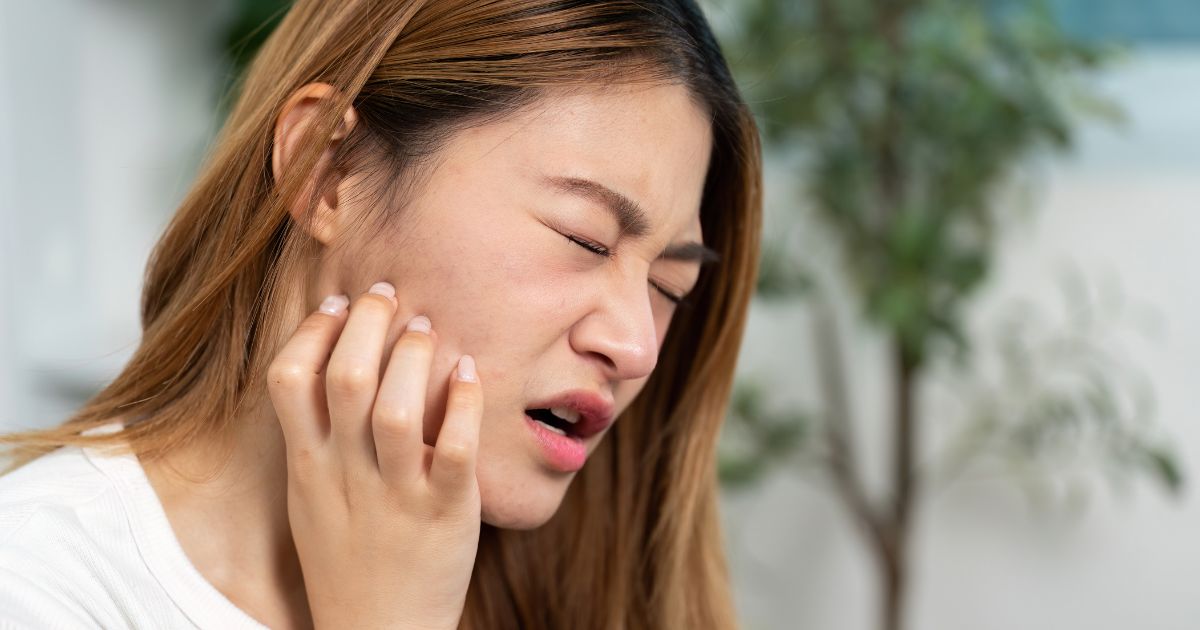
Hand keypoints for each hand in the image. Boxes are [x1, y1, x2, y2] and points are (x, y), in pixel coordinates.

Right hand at [266, 281, 482, 629]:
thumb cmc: (349, 558)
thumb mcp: (313, 498)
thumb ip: (318, 439)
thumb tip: (336, 367)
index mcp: (308, 468)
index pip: (289, 380)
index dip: (312, 330)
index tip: (338, 302)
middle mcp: (345, 476)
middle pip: (346, 379)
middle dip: (367, 324)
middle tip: (388, 294)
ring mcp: (396, 495)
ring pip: (397, 409)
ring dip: (412, 356)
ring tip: (426, 326)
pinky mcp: (446, 512)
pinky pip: (455, 449)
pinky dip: (463, 404)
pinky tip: (471, 373)